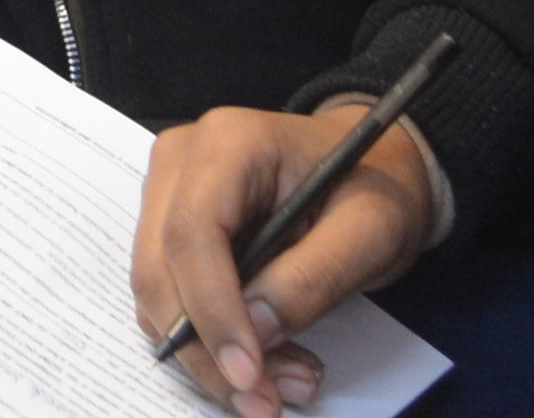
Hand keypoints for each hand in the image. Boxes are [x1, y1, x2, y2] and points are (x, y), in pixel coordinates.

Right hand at [129, 106, 434, 411]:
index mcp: (229, 142)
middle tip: (268, 403)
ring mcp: (168, 194)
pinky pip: (172, 299)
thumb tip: (253, 335)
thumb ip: (312, 278)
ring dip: (211, 356)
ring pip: (158, 295)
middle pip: (160, 270)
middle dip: (209, 350)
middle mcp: (182, 161)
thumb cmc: (375, 189)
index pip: (192, 233)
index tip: (249, 375)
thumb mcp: (369, 232)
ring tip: (289, 381)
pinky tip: (269, 360)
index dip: (212, 311)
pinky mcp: (171, 229)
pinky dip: (212, 343)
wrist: (375, 170)